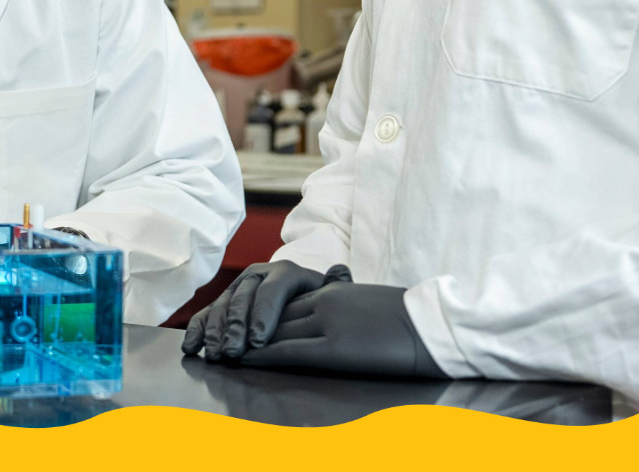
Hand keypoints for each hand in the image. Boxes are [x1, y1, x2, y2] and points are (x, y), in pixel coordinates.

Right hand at [181, 260, 331, 360]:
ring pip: (223, 305)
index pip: (272, 290)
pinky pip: (207, 313)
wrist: (303, 299)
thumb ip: (336, 287)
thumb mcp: (330, 294)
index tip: (259, 341)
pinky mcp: (223, 303)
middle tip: (233, 352)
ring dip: (216, 331)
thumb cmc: (320, 302)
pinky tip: (191, 345)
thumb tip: (340, 272)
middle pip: (244, 298)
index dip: (264, 314)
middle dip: (235, 327)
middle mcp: (259, 275)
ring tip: (215, 354)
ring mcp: (239, 288)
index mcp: (286, 272)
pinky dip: (198, 329)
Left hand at [239, 266, 447, 377]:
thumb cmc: (410, 319)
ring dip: (246, 342)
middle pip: (274, 315)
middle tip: (218, 338)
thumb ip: (345, 305)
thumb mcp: (369, 304)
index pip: (285, 302)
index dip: (259, 315)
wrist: (433, 324)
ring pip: (275, 331)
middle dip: (244, 327)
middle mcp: (324, 302)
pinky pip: (290, 350)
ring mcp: (327, 323)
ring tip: (223, 352)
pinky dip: (263, 354)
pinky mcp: (335, 347)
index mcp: (333, 291)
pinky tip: (245, 360)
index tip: (238, 323)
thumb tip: (335, 314)